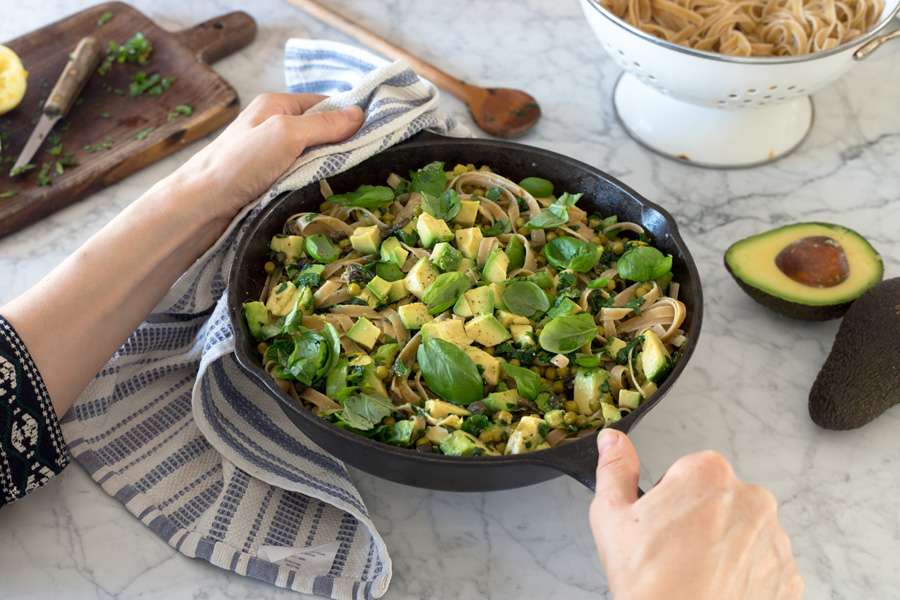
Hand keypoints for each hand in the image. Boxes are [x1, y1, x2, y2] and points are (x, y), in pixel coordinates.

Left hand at [172, 93, 363, 223]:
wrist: (199, 206)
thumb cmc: (238, 164)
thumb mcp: (286, 134)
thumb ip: (323, 124)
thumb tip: (360, 114)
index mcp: (276, 106)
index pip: (325, 103)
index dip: (350, 117)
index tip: (376, 134)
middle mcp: (273, 127)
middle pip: (321, 132)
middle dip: (341, 146)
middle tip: (367, 162)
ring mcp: (270, 156)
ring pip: (312, 158)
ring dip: (327, 169)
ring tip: (349, 180)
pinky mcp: (267, 181)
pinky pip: (300, 178)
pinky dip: (313, 184)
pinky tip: (323, 193)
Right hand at [589, 430, 803, 599]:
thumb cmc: (649, 582)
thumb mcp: (612, 517)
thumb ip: (615, 469)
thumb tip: (612, 440)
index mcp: (709, 474)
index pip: (689, 472)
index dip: (670, 499)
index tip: (662, 525)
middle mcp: (752, 499)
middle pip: (719, 500)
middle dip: (700, 520)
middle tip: (674, 553)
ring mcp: (775, 539)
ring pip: (743, 533)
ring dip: (724, 547)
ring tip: (696, 574)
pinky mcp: (789, 577)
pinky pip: (763, 566)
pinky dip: (744, 576)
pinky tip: (718, 588)